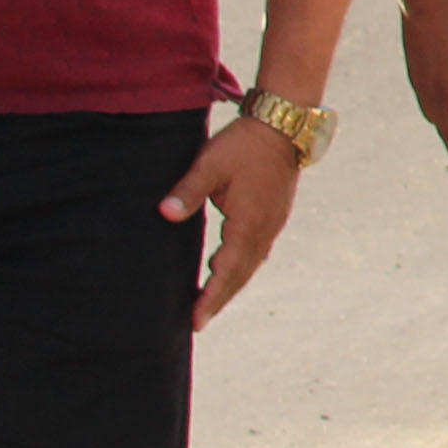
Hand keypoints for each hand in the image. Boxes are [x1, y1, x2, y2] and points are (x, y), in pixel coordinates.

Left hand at [162, 118, 308, 326]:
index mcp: (249, 222)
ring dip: (231, 284)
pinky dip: (242, 267)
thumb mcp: (210, 164)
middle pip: (241, 274)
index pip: (227, 270)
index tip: (196, 319)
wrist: (283, 125)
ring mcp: (273, 223)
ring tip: (212, 302)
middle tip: (199, 321)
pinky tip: (232, 269)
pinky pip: (257, 251)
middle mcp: (264, 229)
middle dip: (220, 298)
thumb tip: (164, 213)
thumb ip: (187, 191)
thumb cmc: (243, 144)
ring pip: (251, 264)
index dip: (211, 296)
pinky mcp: (274, 215)